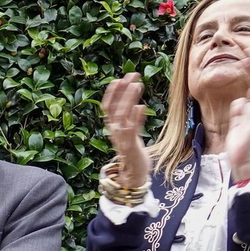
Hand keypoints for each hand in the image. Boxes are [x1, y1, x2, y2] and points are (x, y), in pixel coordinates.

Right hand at [101, 72, 149, 186]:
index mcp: (112, 127)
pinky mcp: (131, 146)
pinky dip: (136, 118)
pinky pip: (132, 130)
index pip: (107, 106)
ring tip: (138, 85)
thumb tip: (137, 104)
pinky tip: (142, 107)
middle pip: (114, 107)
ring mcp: (122, 138)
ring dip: (129, 99)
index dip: (112, 92)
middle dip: (122, 90)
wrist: (133, 175)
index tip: (119, 79)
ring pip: (122, 116)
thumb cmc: (133, 152)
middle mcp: (114, 131)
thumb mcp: (129, 133)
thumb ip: (130, 119)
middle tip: (132, 75)